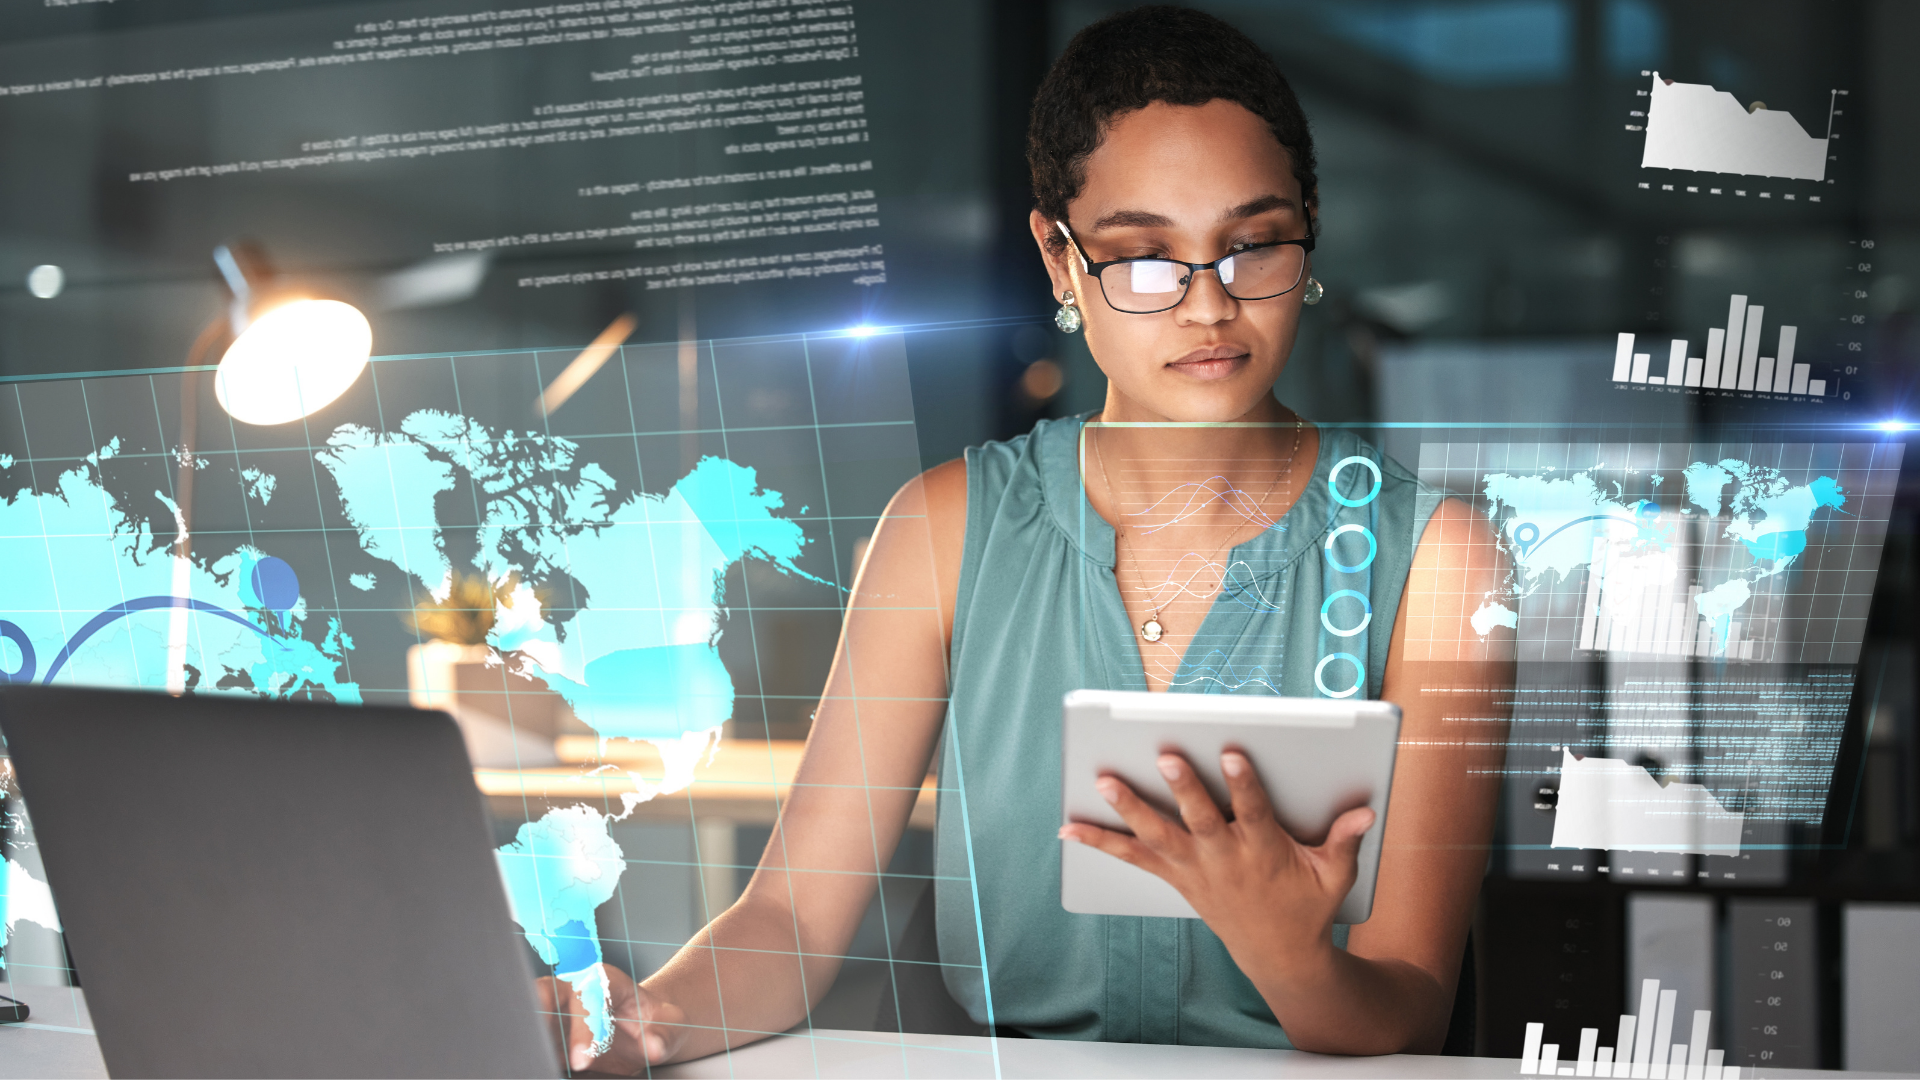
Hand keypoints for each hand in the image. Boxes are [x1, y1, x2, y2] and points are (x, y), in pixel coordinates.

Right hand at [536, 963, 688, 1075]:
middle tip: (538, 1053)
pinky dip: (530, 1053)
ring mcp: (556, 1013)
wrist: (645, 1030)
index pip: (586, 996)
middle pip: (542, 995)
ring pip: (529, 1017)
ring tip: (529, 1062)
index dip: (582, 1028)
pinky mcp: (548, 1037)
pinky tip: (533, 1066)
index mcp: (602, 981)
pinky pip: (531, 1042)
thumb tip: (653, 1045)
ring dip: (527, 1038)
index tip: (583, 1060)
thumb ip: (665, 1035)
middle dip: (536, 1019)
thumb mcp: (671, 1025)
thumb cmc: (655, 1021)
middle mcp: (573, 991)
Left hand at [1058, 751, 1374, 966]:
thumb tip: (1366, 810)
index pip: (1254, 813)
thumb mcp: (1334, 876)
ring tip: (1104, 781)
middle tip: (1167, 756)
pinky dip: (1100, 842)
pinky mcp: (1175, 878)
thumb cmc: (1307, 907)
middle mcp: (1224, 860)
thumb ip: (1345, 840)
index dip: (1244, 784)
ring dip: (1129, 809)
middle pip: (1200, 820)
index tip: (1232, 753)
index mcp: (1264, 852)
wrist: (1278, 956)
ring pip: (1158, 837)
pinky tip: (1069, 827)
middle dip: (1184, 788)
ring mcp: (1195, 870)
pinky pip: (1132, 859)